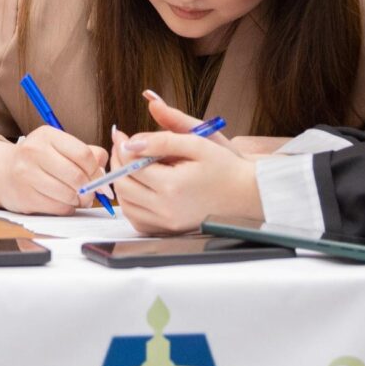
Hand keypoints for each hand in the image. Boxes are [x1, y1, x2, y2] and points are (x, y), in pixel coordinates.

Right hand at [0, 128, 109, 214]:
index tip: (101, 180)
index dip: (97, 171)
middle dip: (90, 188)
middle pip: (77, 177)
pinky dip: (67, 208)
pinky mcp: (25, 196)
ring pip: (69, 195)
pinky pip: (58, 207)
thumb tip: (105, 171)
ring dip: (79, 200)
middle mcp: (34, 152)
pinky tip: (63, 201)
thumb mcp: (61, 147)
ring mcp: (26, 175)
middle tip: (92, 192)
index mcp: (47, 135)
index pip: (83, 154)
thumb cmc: (39, 160)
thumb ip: (88, 154)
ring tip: (76, 196)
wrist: (2, 173)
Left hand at [111, 126, 261, 236]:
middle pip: (123, 186)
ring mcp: (167, 223)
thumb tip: (130, 142)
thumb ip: (161, 139)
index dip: (122, 147)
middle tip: (123, 148)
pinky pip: (138, 219)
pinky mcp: (169, 230)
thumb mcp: (197, 143)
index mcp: (172, 186)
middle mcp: (166, 208)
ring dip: (122, 183)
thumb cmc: (225, 167)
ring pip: (126, 204)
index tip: (121, 135)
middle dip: (117, 164)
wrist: (247, 194)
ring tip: (131, 165)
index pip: (130, 165)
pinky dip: (132, 203)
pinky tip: (141, 186)